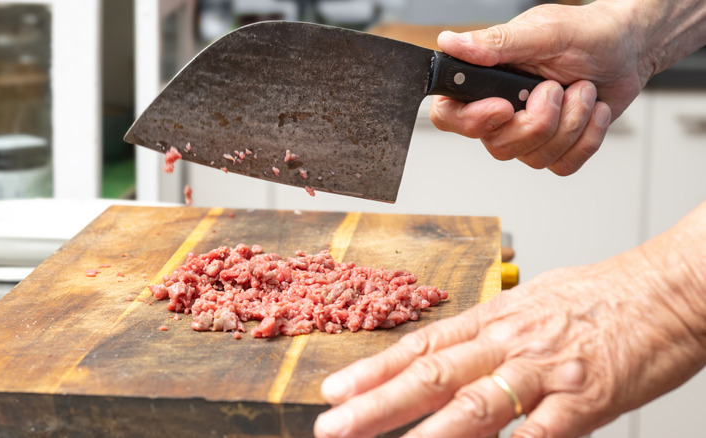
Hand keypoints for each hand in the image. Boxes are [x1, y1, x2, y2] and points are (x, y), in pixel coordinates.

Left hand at [313, 202, 705, 437]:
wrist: (667, 287)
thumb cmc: (600, 296)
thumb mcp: (533, 307)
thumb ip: (489, 341)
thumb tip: (450, 369)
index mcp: (495, 318)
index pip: (421, 347)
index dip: (373, 369)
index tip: (333, 389)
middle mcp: (511, 341)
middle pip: (432, 374)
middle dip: (376, 402)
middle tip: (332, 425)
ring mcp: (547, 369)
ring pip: (475, 402)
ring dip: (425, 433)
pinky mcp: (588, 397)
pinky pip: (541, 432)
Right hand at [430, 2, 648, 175]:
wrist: (629, 49)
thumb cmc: (587, 33)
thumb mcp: (543, 31)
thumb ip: (496, 42)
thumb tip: (451, 43)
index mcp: (486, 80)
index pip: (448, 115)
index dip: (470, 121)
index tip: (504, 107)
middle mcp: (500, 112)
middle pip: (497, 145)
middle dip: (538, 121)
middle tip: (556, 88)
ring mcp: (528, 134)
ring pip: (534, 157)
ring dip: (570, 123)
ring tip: (582, 90)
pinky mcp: (556, 149)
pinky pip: (562, 165)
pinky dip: (587, 139)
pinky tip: (593, 112)